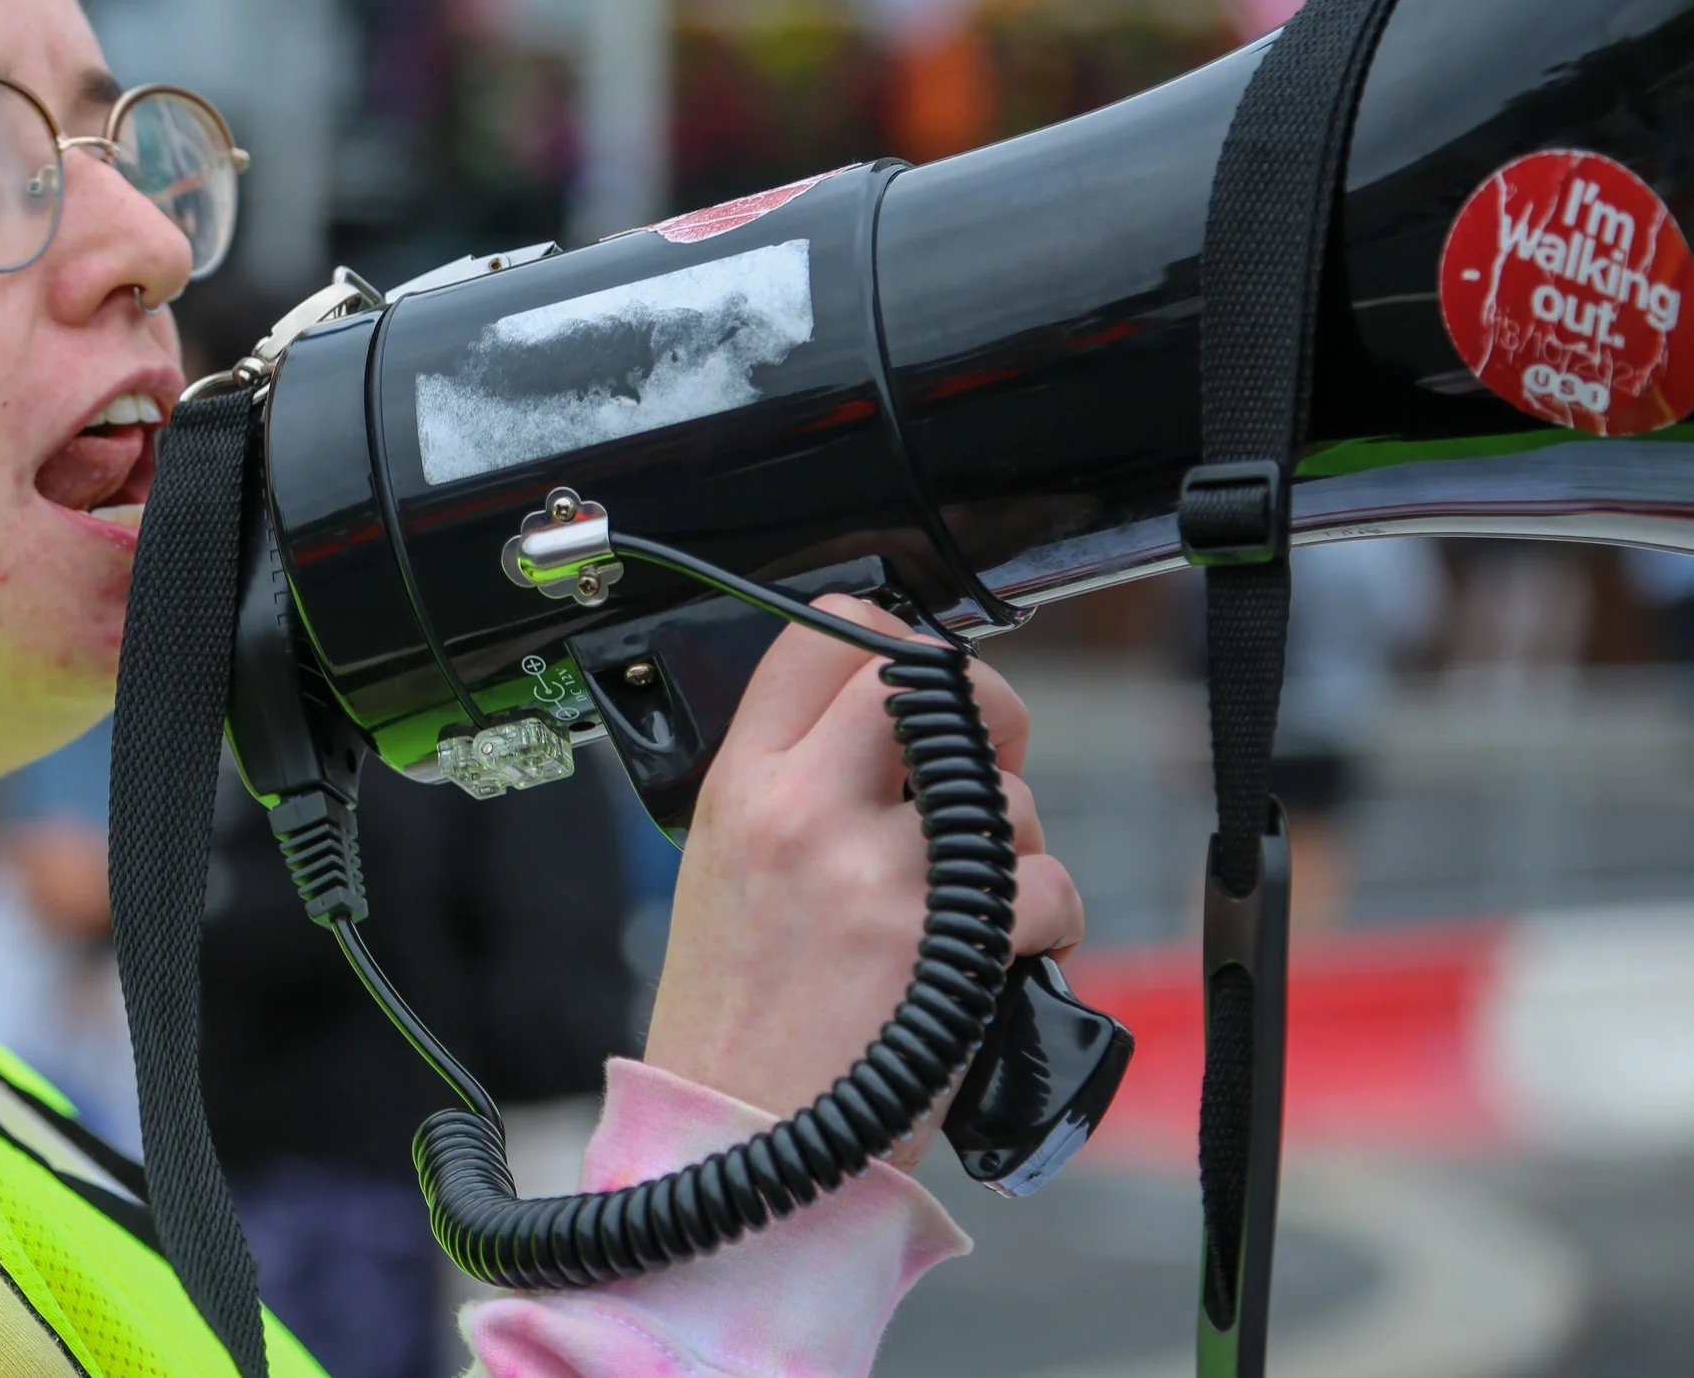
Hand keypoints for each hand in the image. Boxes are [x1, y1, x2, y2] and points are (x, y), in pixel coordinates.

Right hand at [641, 596, 1084, 1172]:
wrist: (733, 1138)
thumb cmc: (732, 1022)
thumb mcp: (724, 867)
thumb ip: (796, 787)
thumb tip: (895, 730)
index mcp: (742, 785)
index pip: (821, 636)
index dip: (888, 637)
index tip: (913, 677)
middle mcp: (805, 810)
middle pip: (926, 675)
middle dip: (982, 706)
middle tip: (982, 759)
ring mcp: (876, 871)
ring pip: (1006, 793)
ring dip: (1018, 840)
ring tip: (975, 897)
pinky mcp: (945, 941)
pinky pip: (1049, 882)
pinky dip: (1048, 919)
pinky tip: (997, 956)